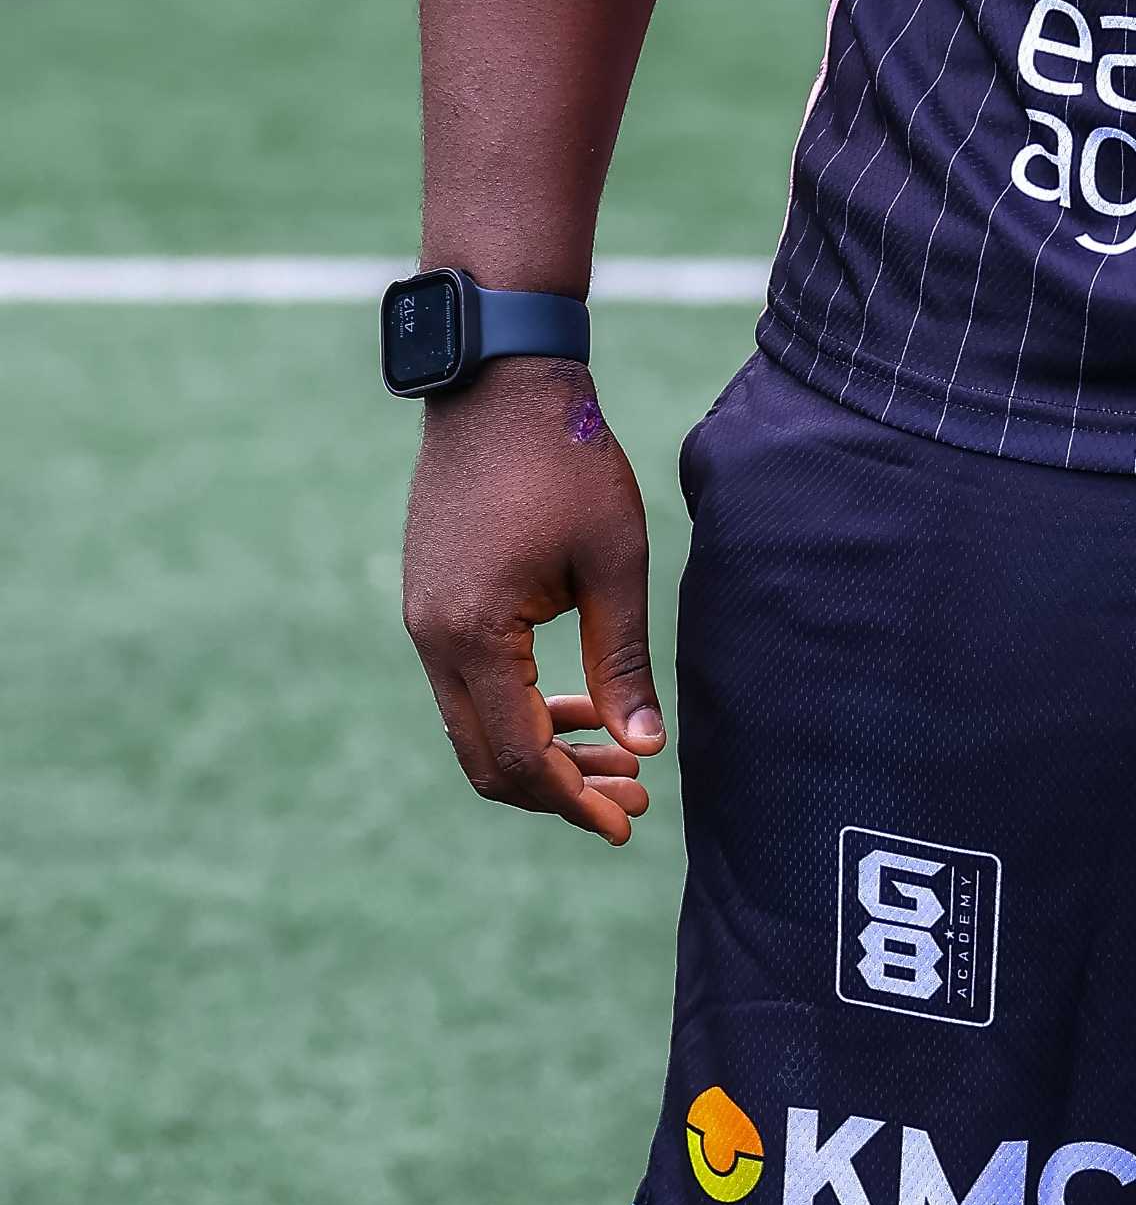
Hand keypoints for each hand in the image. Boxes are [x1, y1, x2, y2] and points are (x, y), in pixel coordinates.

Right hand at [402, 358, 666, 843]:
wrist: (499, 381)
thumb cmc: (567, 461)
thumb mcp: (613, 560)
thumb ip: (624, 659)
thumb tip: (644, 746)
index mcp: (474, 635)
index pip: (519, 755)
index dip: (573, 800)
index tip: (626, 823)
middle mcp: (432, 638)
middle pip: (486, 757)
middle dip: (559, 789)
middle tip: (631, 801)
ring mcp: (422, 620)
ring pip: (475, 722)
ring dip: (541, 749)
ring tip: (618, 757)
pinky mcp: (430, 599)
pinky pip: (467, 682)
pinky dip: (518, 706)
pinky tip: (575, 705)